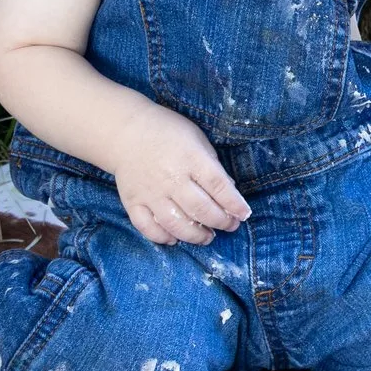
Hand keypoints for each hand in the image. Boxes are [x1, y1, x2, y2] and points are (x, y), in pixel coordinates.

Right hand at [109, 101, 251, 245]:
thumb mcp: (198, 140)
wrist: (127, 132)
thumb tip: (229, 192)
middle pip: (200, 209)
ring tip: (208, 237)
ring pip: (176, 224)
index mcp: (191, 158)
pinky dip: (162, 237)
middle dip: (220, 222)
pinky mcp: (133, 202)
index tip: (244, 214)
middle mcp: (171, 178)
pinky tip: (175, 239)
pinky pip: (148, 227)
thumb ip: (212, 166)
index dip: (234, 204)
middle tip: (230, 226)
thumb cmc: (168, 133)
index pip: (218, 186)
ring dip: (195, 236)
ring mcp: (151, 193)